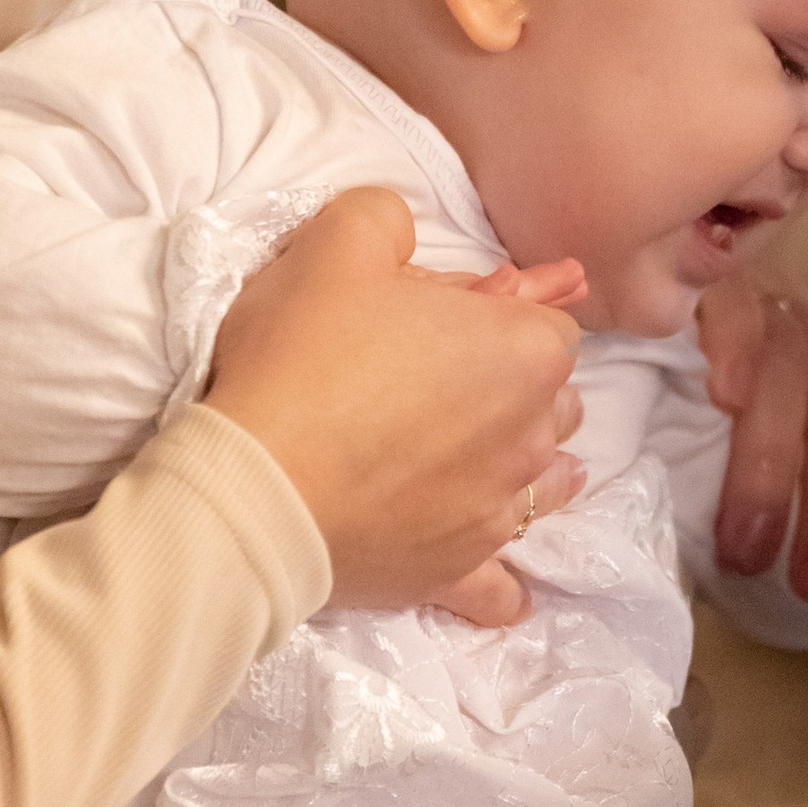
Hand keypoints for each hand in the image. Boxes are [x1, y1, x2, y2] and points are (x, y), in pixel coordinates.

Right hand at [203, 189, 583, 611]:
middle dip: (514, 384)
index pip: (546, 318)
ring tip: (484, 455)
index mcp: (523, 349)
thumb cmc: (299, 356)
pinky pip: (501, 586)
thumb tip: (408, 237)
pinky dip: (503, 582)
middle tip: (443, 376)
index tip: (448, 317)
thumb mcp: (336, 242)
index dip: (499, 311)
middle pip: (552, 400)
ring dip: (523, 463)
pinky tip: (507, 587)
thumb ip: (388, 219)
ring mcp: (499, 508)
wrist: (255, 484)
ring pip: (543, 483)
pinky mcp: (456, 569)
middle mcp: (532, 433)